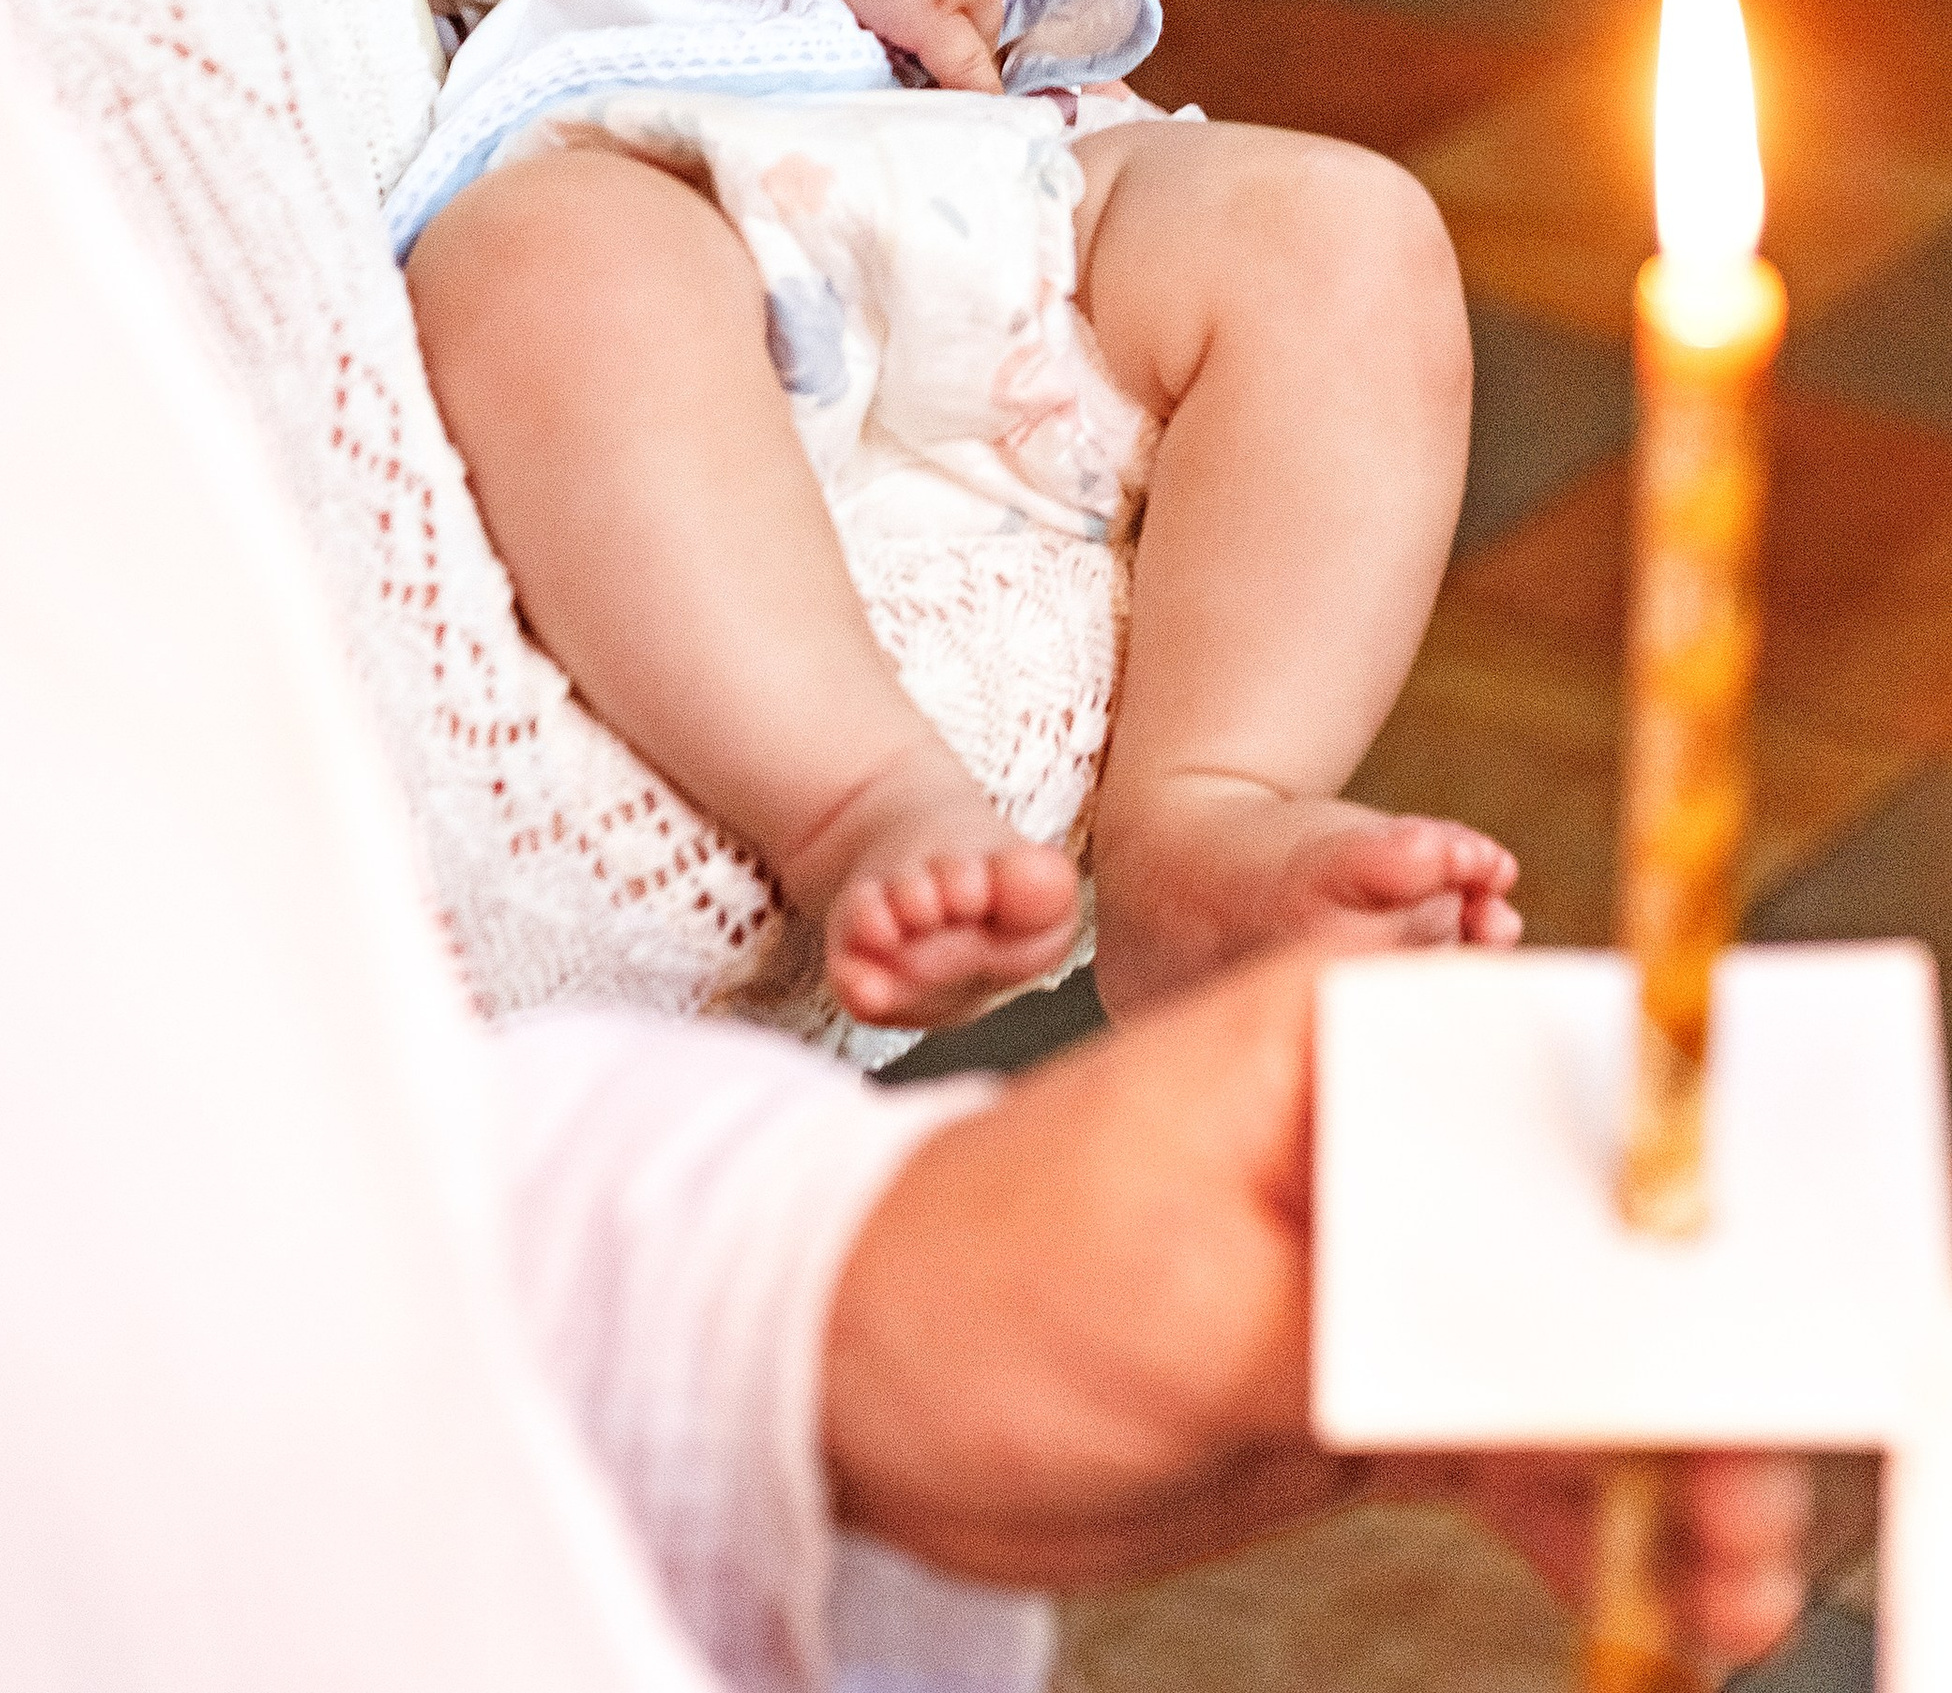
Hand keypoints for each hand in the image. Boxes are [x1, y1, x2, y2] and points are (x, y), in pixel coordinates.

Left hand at [824, 954, 1809, 1667]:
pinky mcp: (1368, 1378)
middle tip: (1763, 1477)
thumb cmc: (981, 1281)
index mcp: (1341, 1041)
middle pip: (1590, 1237)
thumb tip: (1569, 1347)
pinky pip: (1515, 1442)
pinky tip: (1670, 1582)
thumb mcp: (1198, 1307)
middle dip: (1686, 1357)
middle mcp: (1383, 1136)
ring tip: (1740, 1568)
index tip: (1741, 1306)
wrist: (861, 1383)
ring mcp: (1382, 1263)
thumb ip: (1390, 1325)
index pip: (1557, 1089)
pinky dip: (1590, 1511)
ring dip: (1660, 1461)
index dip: (1667, 1196)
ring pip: (1569, 1358)